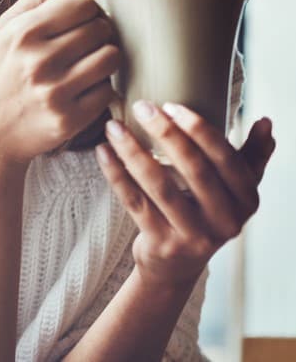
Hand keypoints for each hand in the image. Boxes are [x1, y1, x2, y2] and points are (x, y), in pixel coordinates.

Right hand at [0, 0, 120, 165]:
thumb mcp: (4, 31)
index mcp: (22, 32)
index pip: (81, 3)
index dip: (86, 9)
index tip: (78, 22)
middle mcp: (38, 60)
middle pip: (100, 28)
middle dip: (98, 33)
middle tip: (84, 45)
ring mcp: (55, 92)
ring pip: (111, 57)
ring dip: (105, 58)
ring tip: (88, 64)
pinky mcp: (69, 119)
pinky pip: (108, 91)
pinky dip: (100, 88)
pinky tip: (82, 90)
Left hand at [97, 101, 275, 286]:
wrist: (177, 265)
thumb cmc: (206, 214)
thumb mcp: (235, 190)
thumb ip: (251, 157)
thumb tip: (266, 122)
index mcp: (246, 200)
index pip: (226, 159)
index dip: (200, 130)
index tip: (172, 105)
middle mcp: (225, 220)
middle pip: (194, 170)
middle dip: (166, 134)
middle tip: (142, 107)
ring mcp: (193, 235)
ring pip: (159, 186)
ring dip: (133, 152)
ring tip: (114, 126)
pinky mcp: (161, 243)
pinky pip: (134, 202)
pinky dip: (116, 174)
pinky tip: (103, 151)